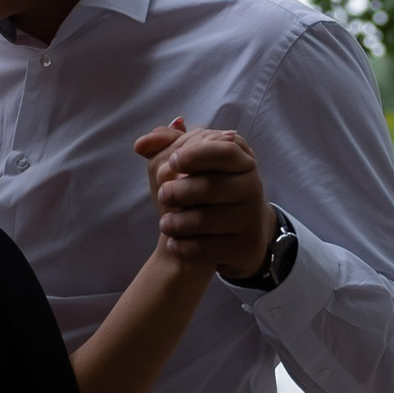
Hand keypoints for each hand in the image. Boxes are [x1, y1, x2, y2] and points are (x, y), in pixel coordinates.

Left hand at [139, 117, 276, 277]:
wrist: (234, 232)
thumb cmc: (207, 190)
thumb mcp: (194, 163)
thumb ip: (168, 144)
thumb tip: (141, 144)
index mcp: (242, 162)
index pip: (224, 151)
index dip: (195, 154)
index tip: (172, 161)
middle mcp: (252, 187)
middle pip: (210, 186)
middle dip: (176, 192)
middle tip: (162, 196)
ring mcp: (251, 218)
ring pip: (205, 219)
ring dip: (175, 223)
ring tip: (165, 224)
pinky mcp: (245, 246)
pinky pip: (207, 247)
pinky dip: (184, 246)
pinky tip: (174, 244)